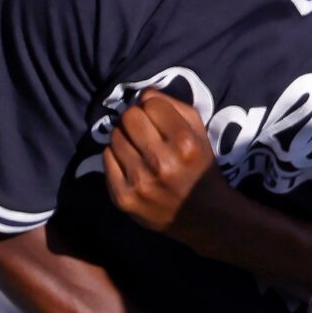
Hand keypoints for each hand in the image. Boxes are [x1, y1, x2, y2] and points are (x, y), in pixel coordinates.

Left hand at [102, 89, 221, 235]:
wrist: (205, 218)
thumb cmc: (200, 169)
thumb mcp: (201, 135)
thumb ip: (175, 107)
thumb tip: (143, 93)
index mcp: (186, 144)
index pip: (151, 104)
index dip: (155, 110)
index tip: (161, 122)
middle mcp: (163, 163)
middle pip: (129, 117)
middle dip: (136, 121)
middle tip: (146, 134)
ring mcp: (140, 181)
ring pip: (114, 136)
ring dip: (126, 140)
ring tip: (140, 152)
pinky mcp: (123, 197)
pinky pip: (106, 158)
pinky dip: (117, 159)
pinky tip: (132, 167)